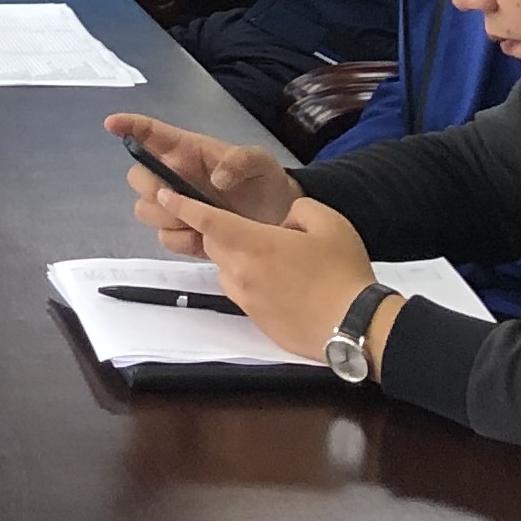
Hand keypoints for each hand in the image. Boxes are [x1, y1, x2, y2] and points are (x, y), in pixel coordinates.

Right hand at [102, 114, 299, 249]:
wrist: (280, 218)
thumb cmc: (265, 180)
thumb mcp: (260, 161)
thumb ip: (240, 161)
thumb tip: (216, 178)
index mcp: (187, 151)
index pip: (151, 134)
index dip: (129, 126)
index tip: (112, 124)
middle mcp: (174, 177)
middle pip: (138, 178)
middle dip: (150, 188)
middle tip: (174, 196)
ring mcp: (177, 206)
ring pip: (145, 210)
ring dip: (166, 216)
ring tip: (197, 221)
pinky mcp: (184, 234)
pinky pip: (164, 238)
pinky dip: (181, 240)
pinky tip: (205, 239)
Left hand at [155, 190, 381, 361]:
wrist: (355, 327)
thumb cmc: (342, 271)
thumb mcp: (328, 222)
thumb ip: (298, 210)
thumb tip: (284, 222)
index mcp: (253, 244)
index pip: (207, 220)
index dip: (183, 204)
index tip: (164, 194)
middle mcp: (241, 272)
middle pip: (215, 245)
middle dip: (222, 232)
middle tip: (254, 229)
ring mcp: (246, 300)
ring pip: (227, 270)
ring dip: (239, 260)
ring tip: (277, 260)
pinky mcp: (256, 321)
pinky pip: (243, 293)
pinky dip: (252, 283)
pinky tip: (283, 286)